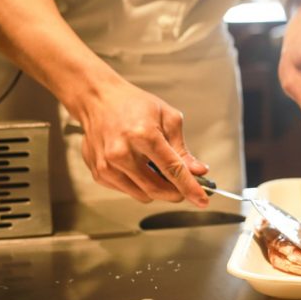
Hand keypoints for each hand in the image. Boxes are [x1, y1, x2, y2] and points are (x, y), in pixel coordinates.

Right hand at [73, 78, 209, 205]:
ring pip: (144, 195)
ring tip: (157, 168)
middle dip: (176, 193)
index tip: (202, 200)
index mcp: (142, 135)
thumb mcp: (167, 118)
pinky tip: (139, 166)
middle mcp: (121, 152)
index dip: (190, 188)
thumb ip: (182, 149)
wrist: (98, 100)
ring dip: (158, 189)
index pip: (172, 170)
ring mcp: (107, 166)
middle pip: (157, 189)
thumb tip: (198, 171)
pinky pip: (128, 191)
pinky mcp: (99, 174)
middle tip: (186, 186)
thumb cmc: (133, 104)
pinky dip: (140, 185)